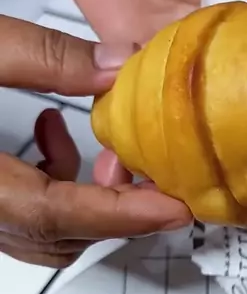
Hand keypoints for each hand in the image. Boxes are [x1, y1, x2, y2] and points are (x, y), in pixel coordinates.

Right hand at [0, 16, 190, 266]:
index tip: (176, 208)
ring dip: (86, 199)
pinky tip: (49, 133)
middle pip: (58, 236)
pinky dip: (53, 185)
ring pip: (44, 233)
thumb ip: (43, 57)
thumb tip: (118, 65)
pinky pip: (24, 214)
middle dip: (116, 211)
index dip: (123, 214)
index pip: (56, 214)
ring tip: (97, 146)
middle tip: (157, 175)